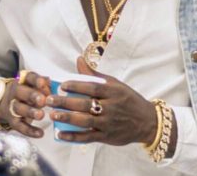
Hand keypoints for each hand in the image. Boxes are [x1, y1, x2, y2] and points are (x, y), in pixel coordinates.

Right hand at [0, 71, 50, 137]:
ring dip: (30, 112)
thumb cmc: (24, 91)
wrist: (1, 102)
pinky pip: (20, 126)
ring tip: (41, 115)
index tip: (42, 83)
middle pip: (22, 93)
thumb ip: (42, 83)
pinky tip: (40, 133)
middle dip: (32, 96)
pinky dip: (30, 131)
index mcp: (22, 81)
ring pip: (19, 109)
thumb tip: (50, 82)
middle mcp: (15, 93)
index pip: (29, 77)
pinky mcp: (13, 121)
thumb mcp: (31, 83)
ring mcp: (12, 107)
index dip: (35, 80)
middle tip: (43, 100)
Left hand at [47, 56, 175, 153]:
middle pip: (86, 104)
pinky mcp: (106, 137)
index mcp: (114, 92)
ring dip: (67, 118)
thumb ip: (95, 74)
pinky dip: (73, 136)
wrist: (146, 121)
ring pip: (85, 120)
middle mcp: (111, 107)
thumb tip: (79, 60)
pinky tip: (61, 133)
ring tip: (52, 114)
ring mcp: (108, 123)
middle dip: (66, 102)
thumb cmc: (128, 99)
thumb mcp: (116, 84)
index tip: (62, 85)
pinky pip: (88, 137)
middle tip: (49, 100)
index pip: (93, 87)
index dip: (77, 86)